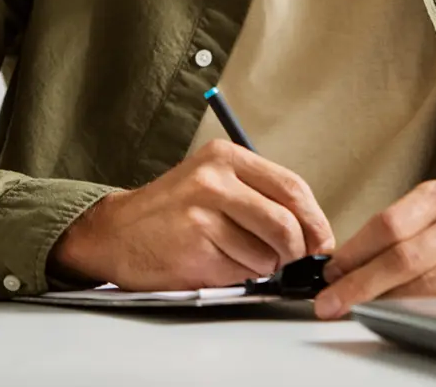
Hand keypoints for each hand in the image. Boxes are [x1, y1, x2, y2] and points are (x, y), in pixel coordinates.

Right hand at [49, 140, 334, 290]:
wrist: (115, 232)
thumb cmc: (170, 212)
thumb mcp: (213, 182)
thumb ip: (259, 196)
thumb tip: (310, 232)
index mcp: (225, 157)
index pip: (292, 187)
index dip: (314, 221)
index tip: (320, 243)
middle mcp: (214, 180)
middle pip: (285, 223)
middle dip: (296, 252)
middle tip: (290, 262)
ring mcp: (202, 214)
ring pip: (266, 254)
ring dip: (263, 268)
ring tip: (235, 257)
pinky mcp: (193, 249)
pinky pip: (241, 273)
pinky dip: (240, 277)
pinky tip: (215, 264)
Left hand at [312, 180, 435, 319]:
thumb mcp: (431, 213)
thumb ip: (391, 232)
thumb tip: (341, 266)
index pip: (387, 224)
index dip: (354, 252)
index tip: (330, 272)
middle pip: (402, 257)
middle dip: (360, 284)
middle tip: (332, 301)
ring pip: (424, 286)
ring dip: (385, 303)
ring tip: (358, 309)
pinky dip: (423, 314)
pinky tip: (402, 317)